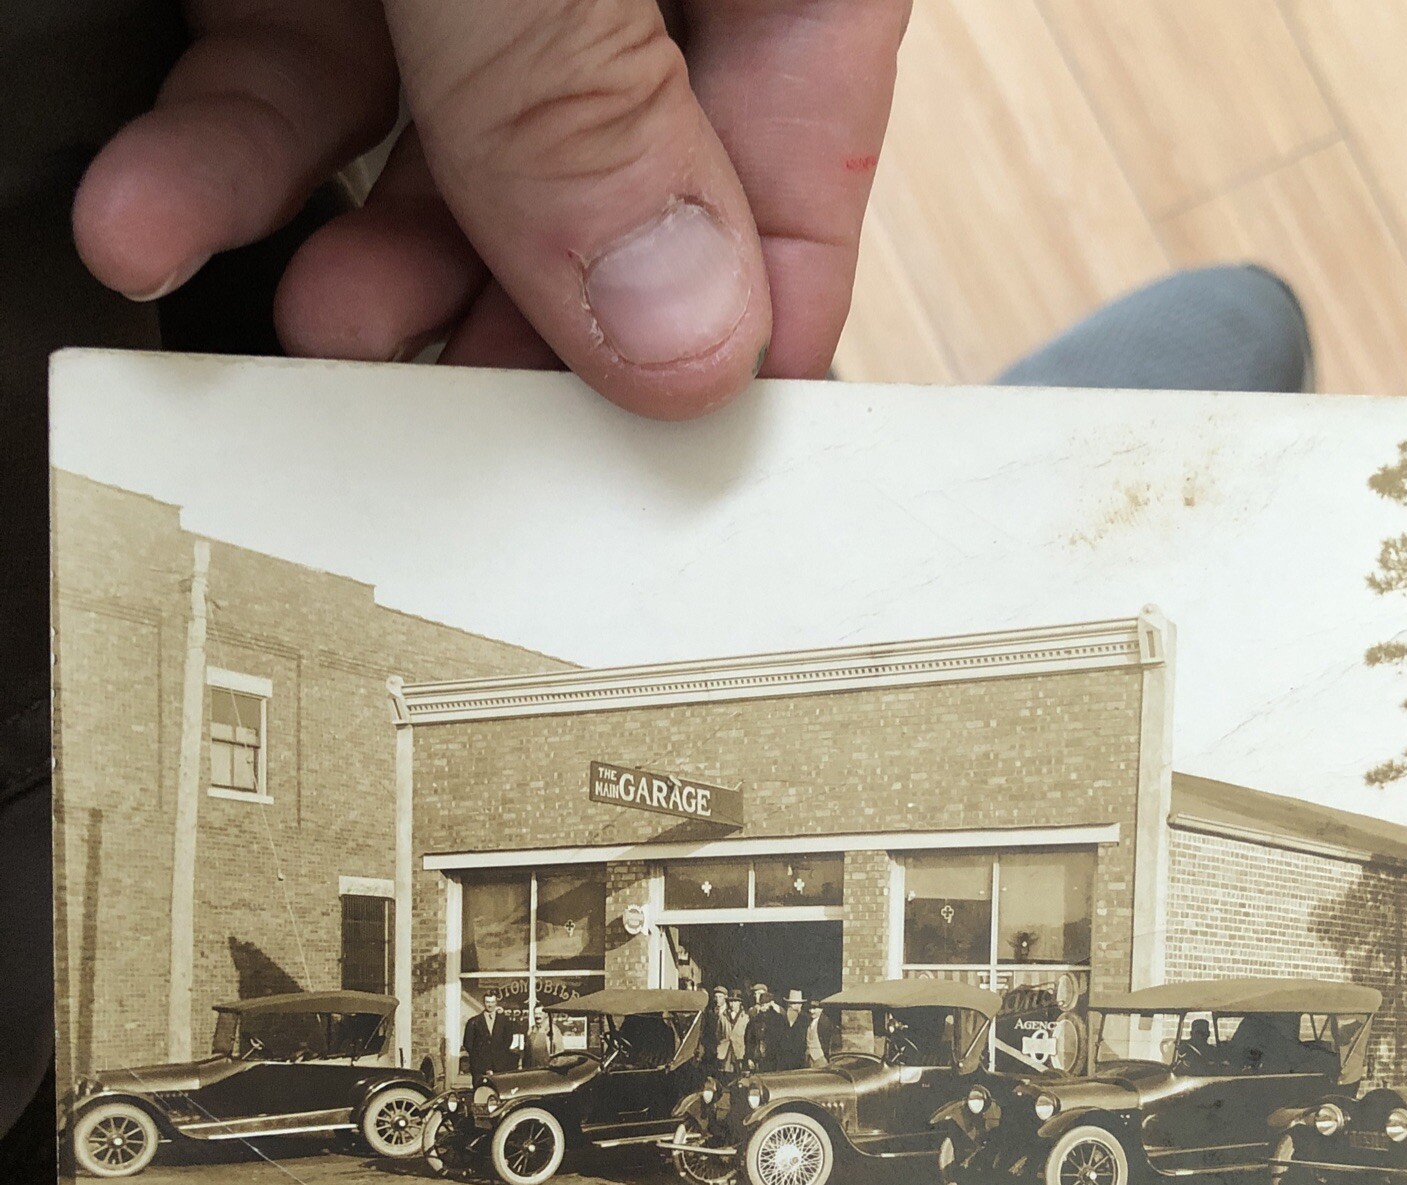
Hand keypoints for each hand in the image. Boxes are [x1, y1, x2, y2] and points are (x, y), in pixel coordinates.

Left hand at [71, 0, 908, 419]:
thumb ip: (589, 92)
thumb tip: (680, 332)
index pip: (804, 166)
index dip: (747, 335)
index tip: (676, 465)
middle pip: (615, 192)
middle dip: (515, 320)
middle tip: (459, 420)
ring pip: (442, 156)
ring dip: (349, 257)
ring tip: (298, 329)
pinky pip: (300, 66)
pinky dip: (229, 153)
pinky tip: (170, 215)